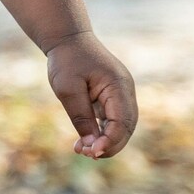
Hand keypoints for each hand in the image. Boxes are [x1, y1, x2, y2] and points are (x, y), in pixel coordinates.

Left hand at [46, 34, 136, 158]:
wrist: (68, 40)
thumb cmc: (67, 61)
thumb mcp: (68, 89)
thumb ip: (81, 117)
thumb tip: (91, 145)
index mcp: (118, 86)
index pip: (122, 122)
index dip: (110, 141)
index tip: (92, 153)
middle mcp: (125, 91)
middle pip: (126, 128)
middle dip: (109, 145)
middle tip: (86, 154)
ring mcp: (121, 94)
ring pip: (121, 127)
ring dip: (105, 142)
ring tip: (82, 150)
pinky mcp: (113, 98)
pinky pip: (113, 121)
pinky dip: (102, 134)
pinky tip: (85, 142)